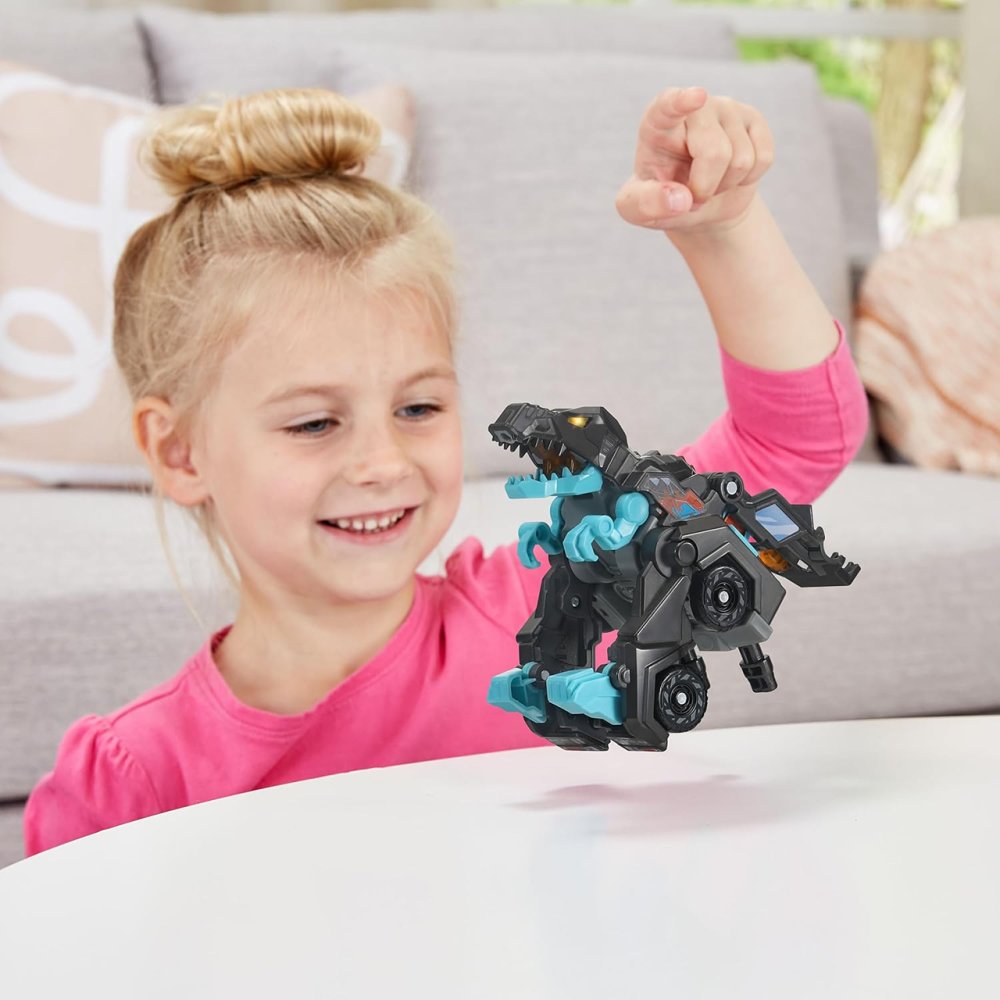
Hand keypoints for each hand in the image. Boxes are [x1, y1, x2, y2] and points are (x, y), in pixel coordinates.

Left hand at [616, 87, 773, 235]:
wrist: (699, 202)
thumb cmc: (663, 198)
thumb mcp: (639, 209)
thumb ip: (646, 205)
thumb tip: (680, 199)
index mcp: (658, 123)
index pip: (668, 105)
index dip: (681, 102)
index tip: (696, 97)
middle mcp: (695, 108)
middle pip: (715, 152)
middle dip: (706, 187)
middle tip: (693, 195)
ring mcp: (727, 109)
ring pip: (741, 159)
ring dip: (725, 185)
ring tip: (711, 181)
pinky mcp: (754, 120)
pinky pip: (763, 158)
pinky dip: (748, 179)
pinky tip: (732, 175)